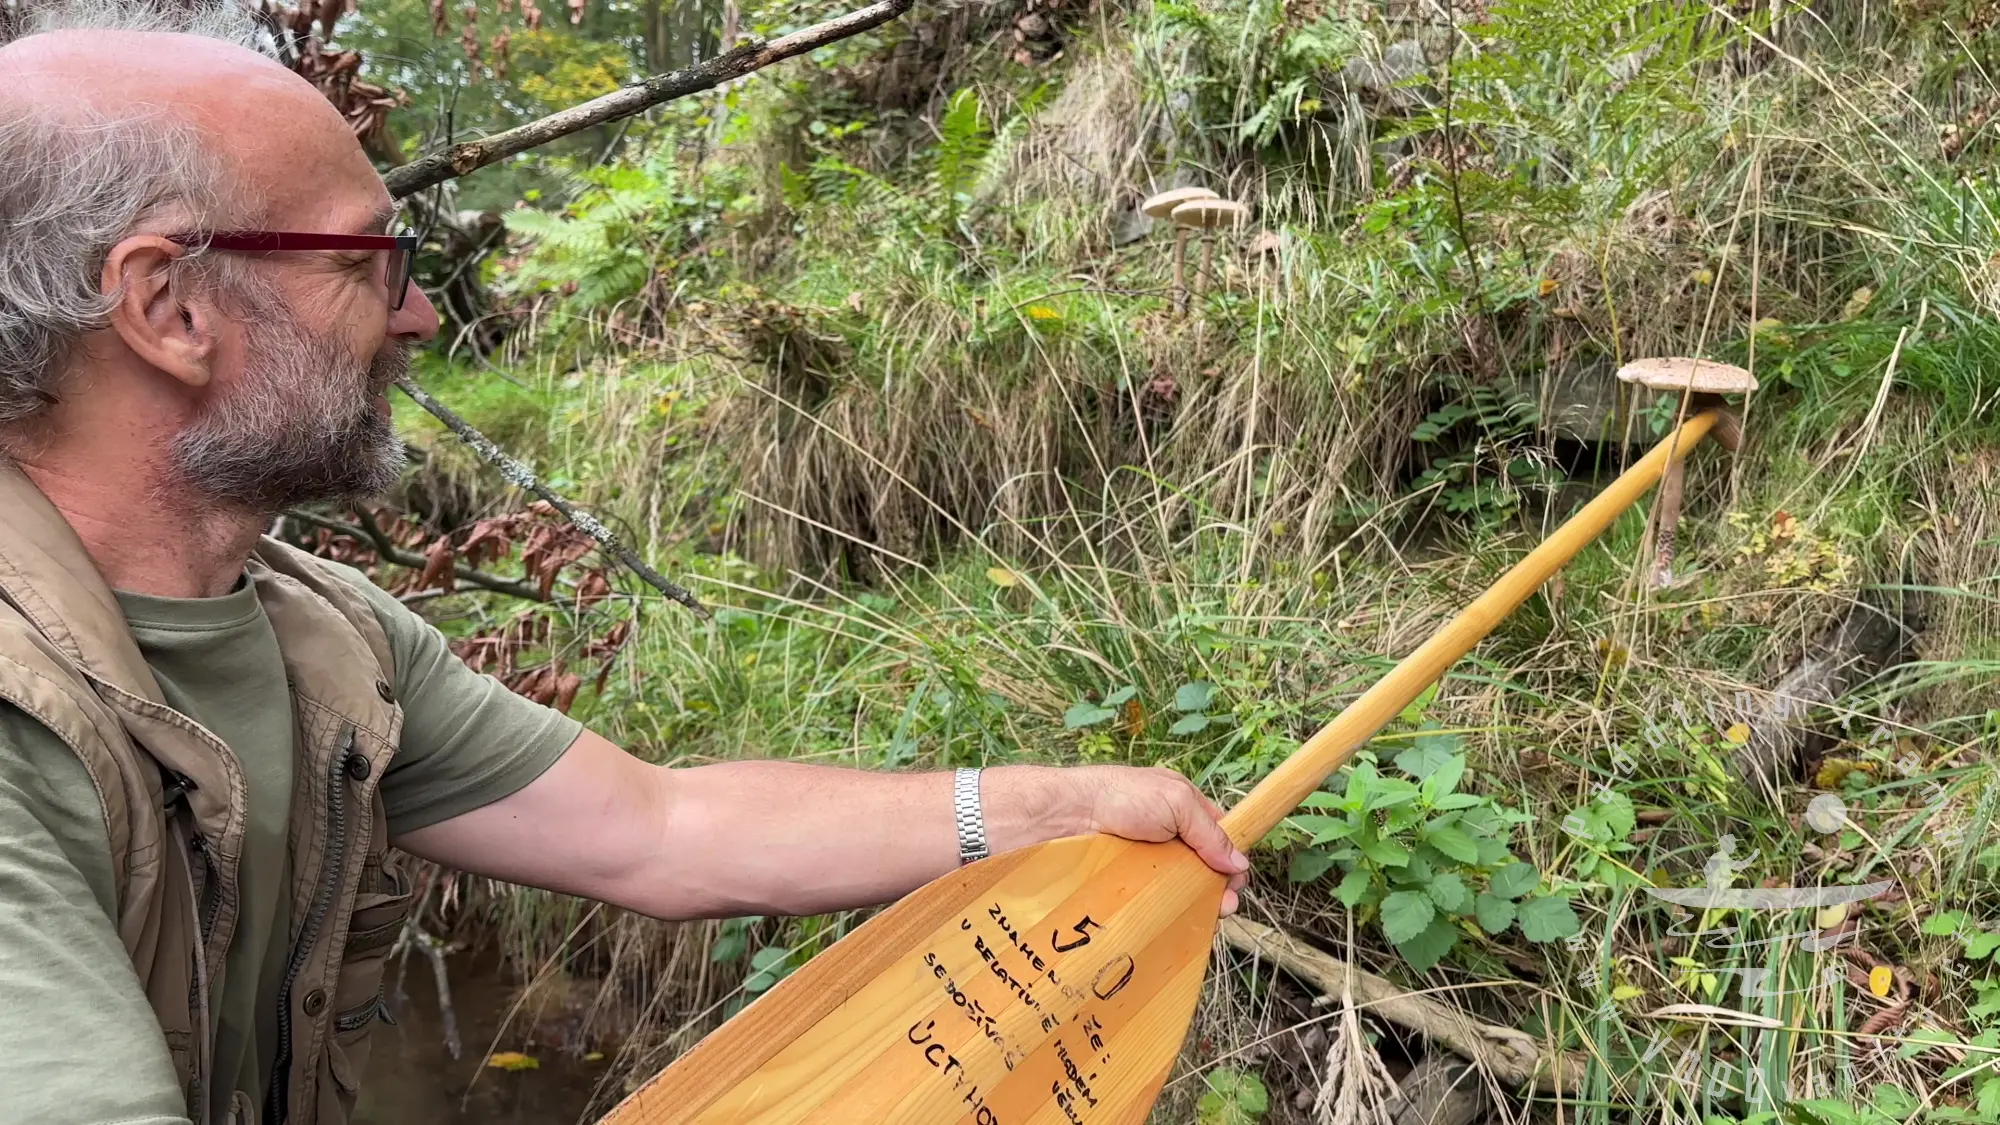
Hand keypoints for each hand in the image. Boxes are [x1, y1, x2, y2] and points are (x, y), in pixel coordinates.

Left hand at [986, 765, 1250, 913]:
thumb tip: (1240, 863)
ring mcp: (1145, 858)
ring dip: (1193, 902)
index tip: (1235, 885)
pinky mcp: (1125, 879)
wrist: (1065, 816)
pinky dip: (1165, 909)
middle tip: (1223, 907)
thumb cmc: (1121, 797)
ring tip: (1201, 917)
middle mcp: (1165, 832)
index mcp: (1181, 807)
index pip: (1217, 836)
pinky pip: (1152, 897)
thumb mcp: (1176, 803)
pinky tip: (1174, 921)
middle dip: (1216, 887)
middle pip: (1201, 866)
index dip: (1230, 860)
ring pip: (1178, 885)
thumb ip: (1210, 832)